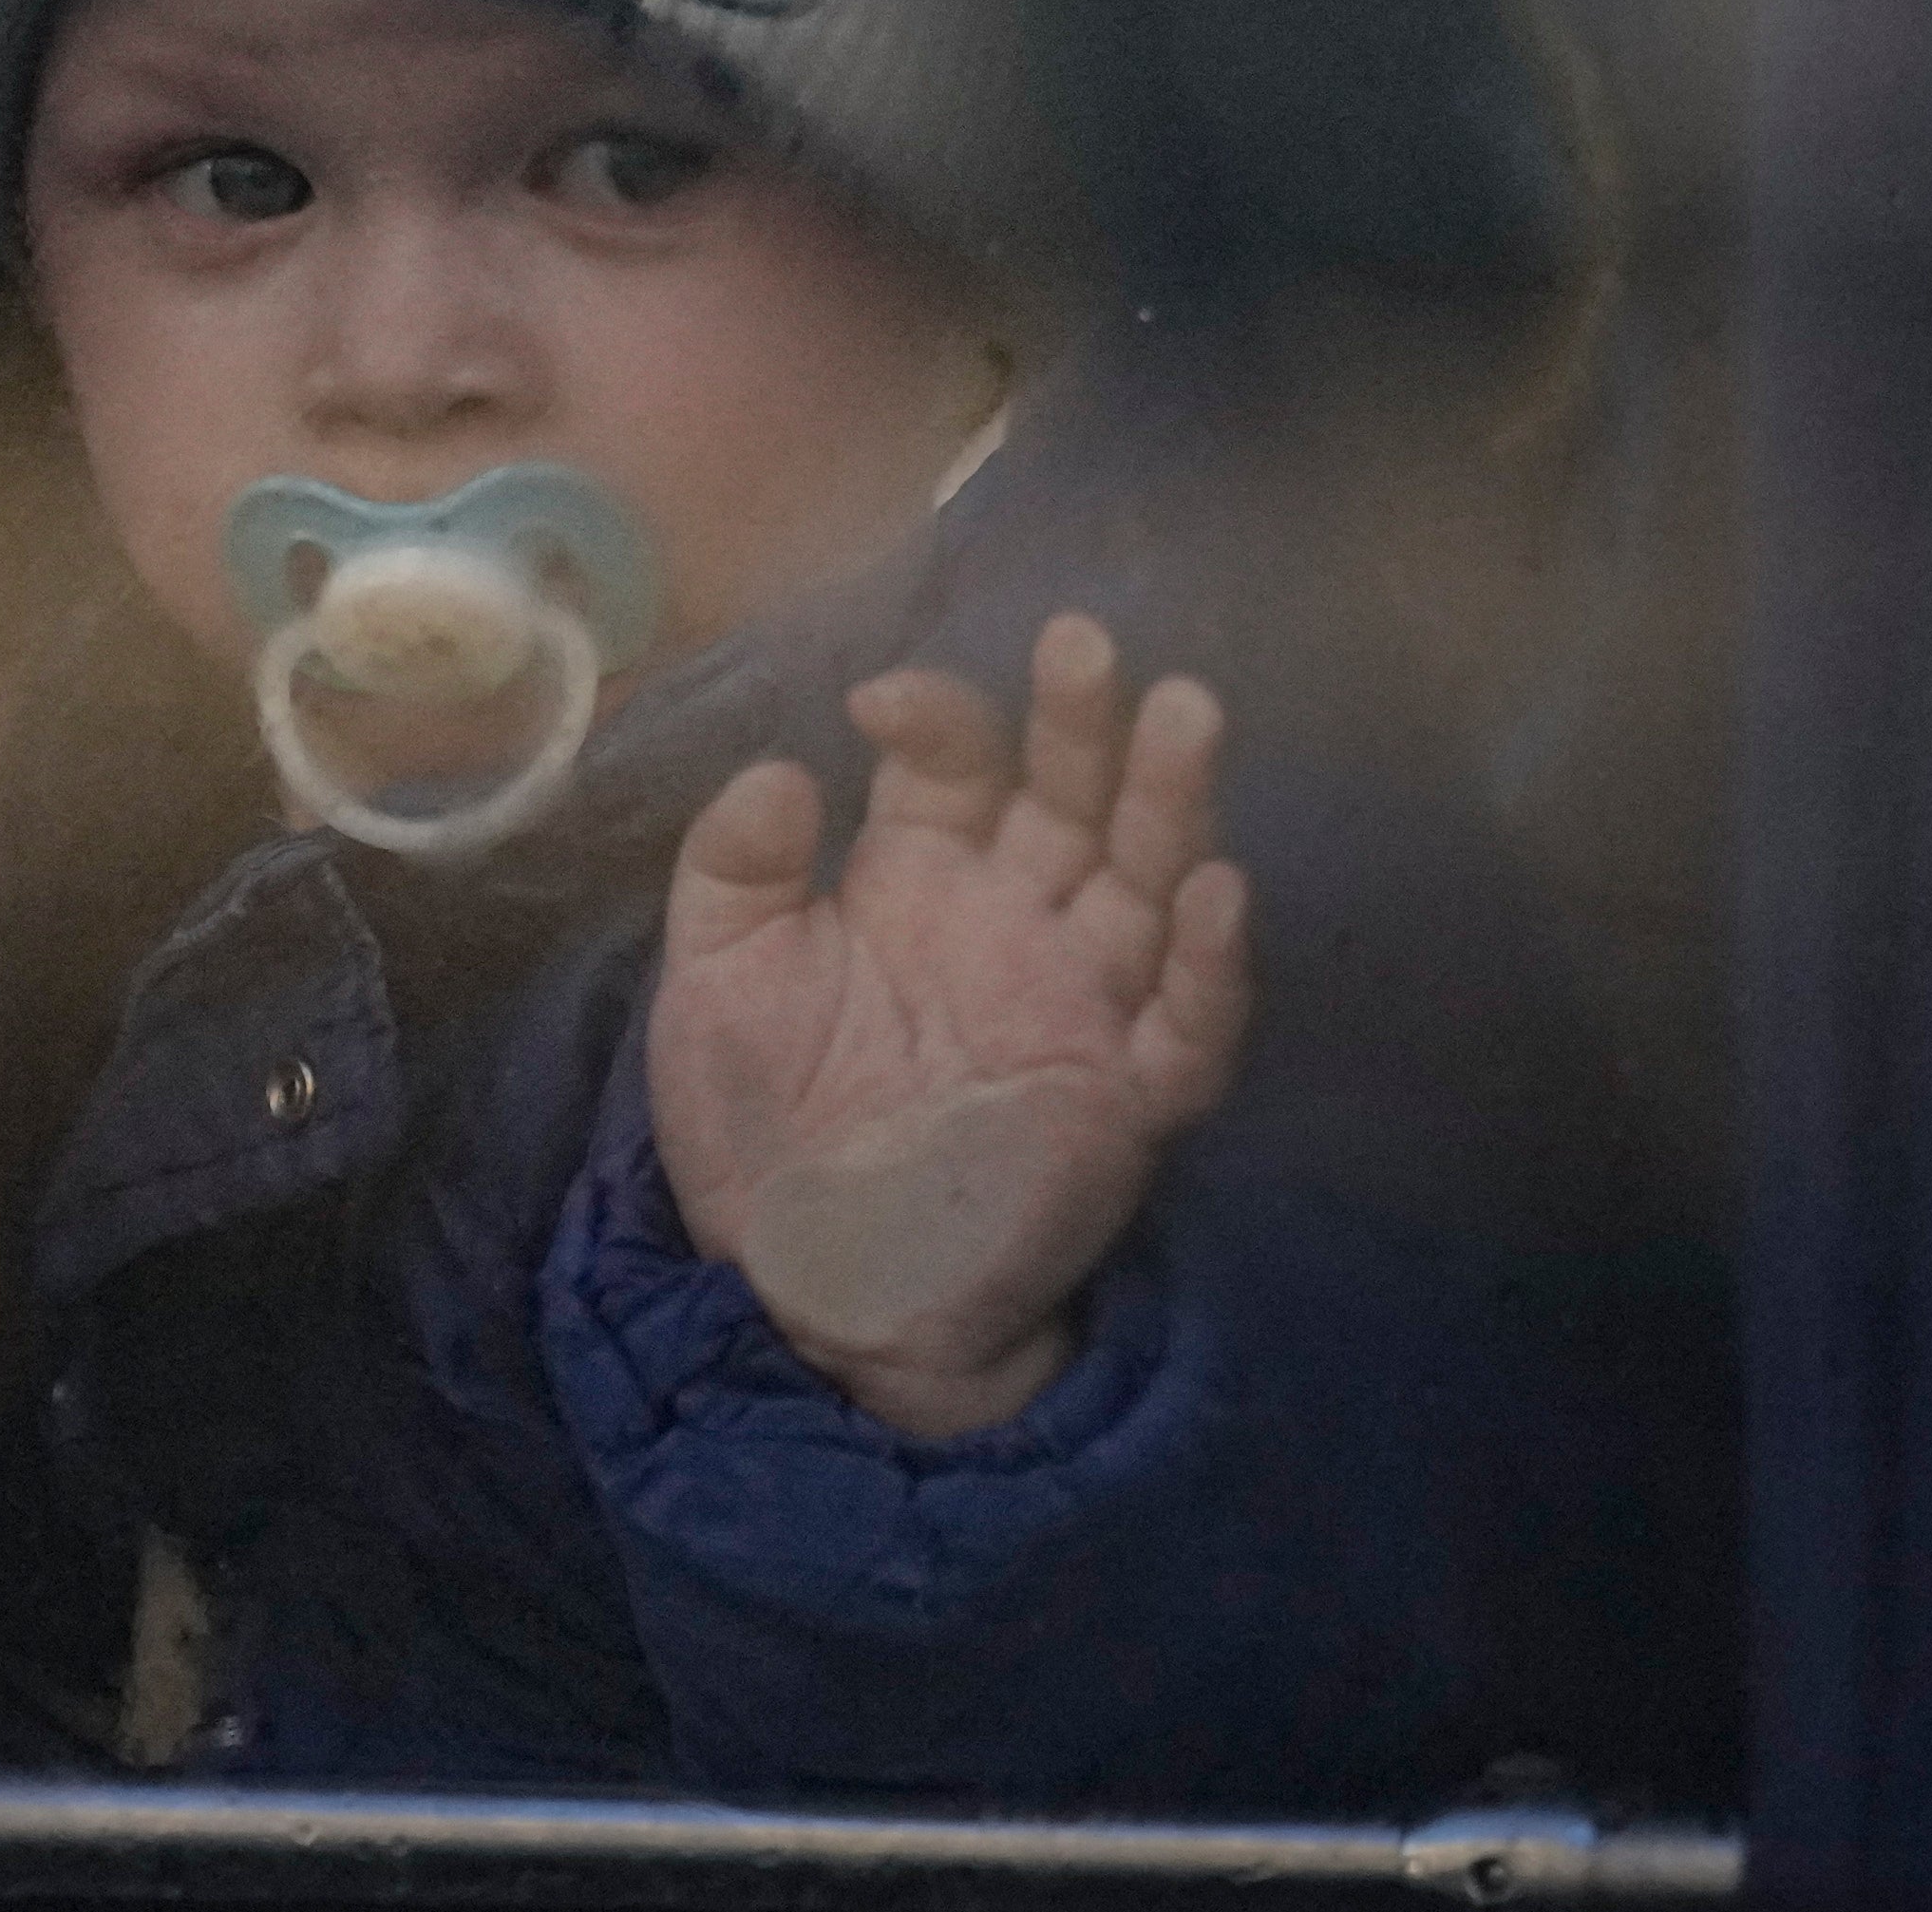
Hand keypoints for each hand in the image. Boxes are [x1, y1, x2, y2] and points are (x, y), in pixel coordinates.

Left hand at [645, 614, 1251, 1440]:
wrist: (807, 1289)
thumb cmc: (762, 1127)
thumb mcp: (717, 982)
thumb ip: (735, 869)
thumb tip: (784, 766)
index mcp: (921, 874)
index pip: (955, 765)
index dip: (936, 717)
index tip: (880, 700)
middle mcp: (1016, 918)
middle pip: (1072, 798)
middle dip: (1083, 721)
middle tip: (1083, 643)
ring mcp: (1080, 1003)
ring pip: (1147, 881)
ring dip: (1171, 800)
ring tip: (1185, 713)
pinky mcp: (1123, 1098)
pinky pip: (1187, 1027)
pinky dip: (1209, 964)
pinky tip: (1214, 892)